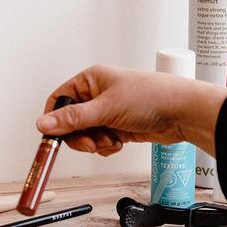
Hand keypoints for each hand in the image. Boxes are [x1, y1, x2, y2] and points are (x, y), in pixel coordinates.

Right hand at [35, 65, 226, 156]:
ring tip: (111, 139)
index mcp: (91, 80)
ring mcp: (108, 111)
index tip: (53, 136)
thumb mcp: (105, 108)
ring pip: (85, 134)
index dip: (54, 119)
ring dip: (95, 142)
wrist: (183, 113)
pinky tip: (120, 141)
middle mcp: (97, 94)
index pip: (59, 100)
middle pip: (70, 122)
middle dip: (79, 136)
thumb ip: (72, 119)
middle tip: (89, 142)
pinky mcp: (118, 126)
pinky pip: (100, 141)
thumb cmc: (151, 97)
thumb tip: (44, 123)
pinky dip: (107, 146)